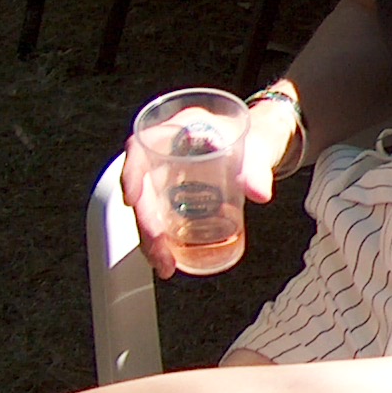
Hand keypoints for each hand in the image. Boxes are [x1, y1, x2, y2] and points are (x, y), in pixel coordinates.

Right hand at [118, 89, 297, 278]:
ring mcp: (168, 175)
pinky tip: (170, 257)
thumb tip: (260, 192)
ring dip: (151, 239)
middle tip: (160, 251)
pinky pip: (160, 216)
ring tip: (165, 263)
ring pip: (147, 207)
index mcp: (181, 128)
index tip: (132, 199)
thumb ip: (258, 167)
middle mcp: (167, 153)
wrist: (259, 144)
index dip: (131, 172)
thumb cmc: (251, 138)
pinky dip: (162, 239)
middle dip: (146, 223)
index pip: (142, 145)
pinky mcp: (175, 195)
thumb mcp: (258, 147)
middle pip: (142, 187)